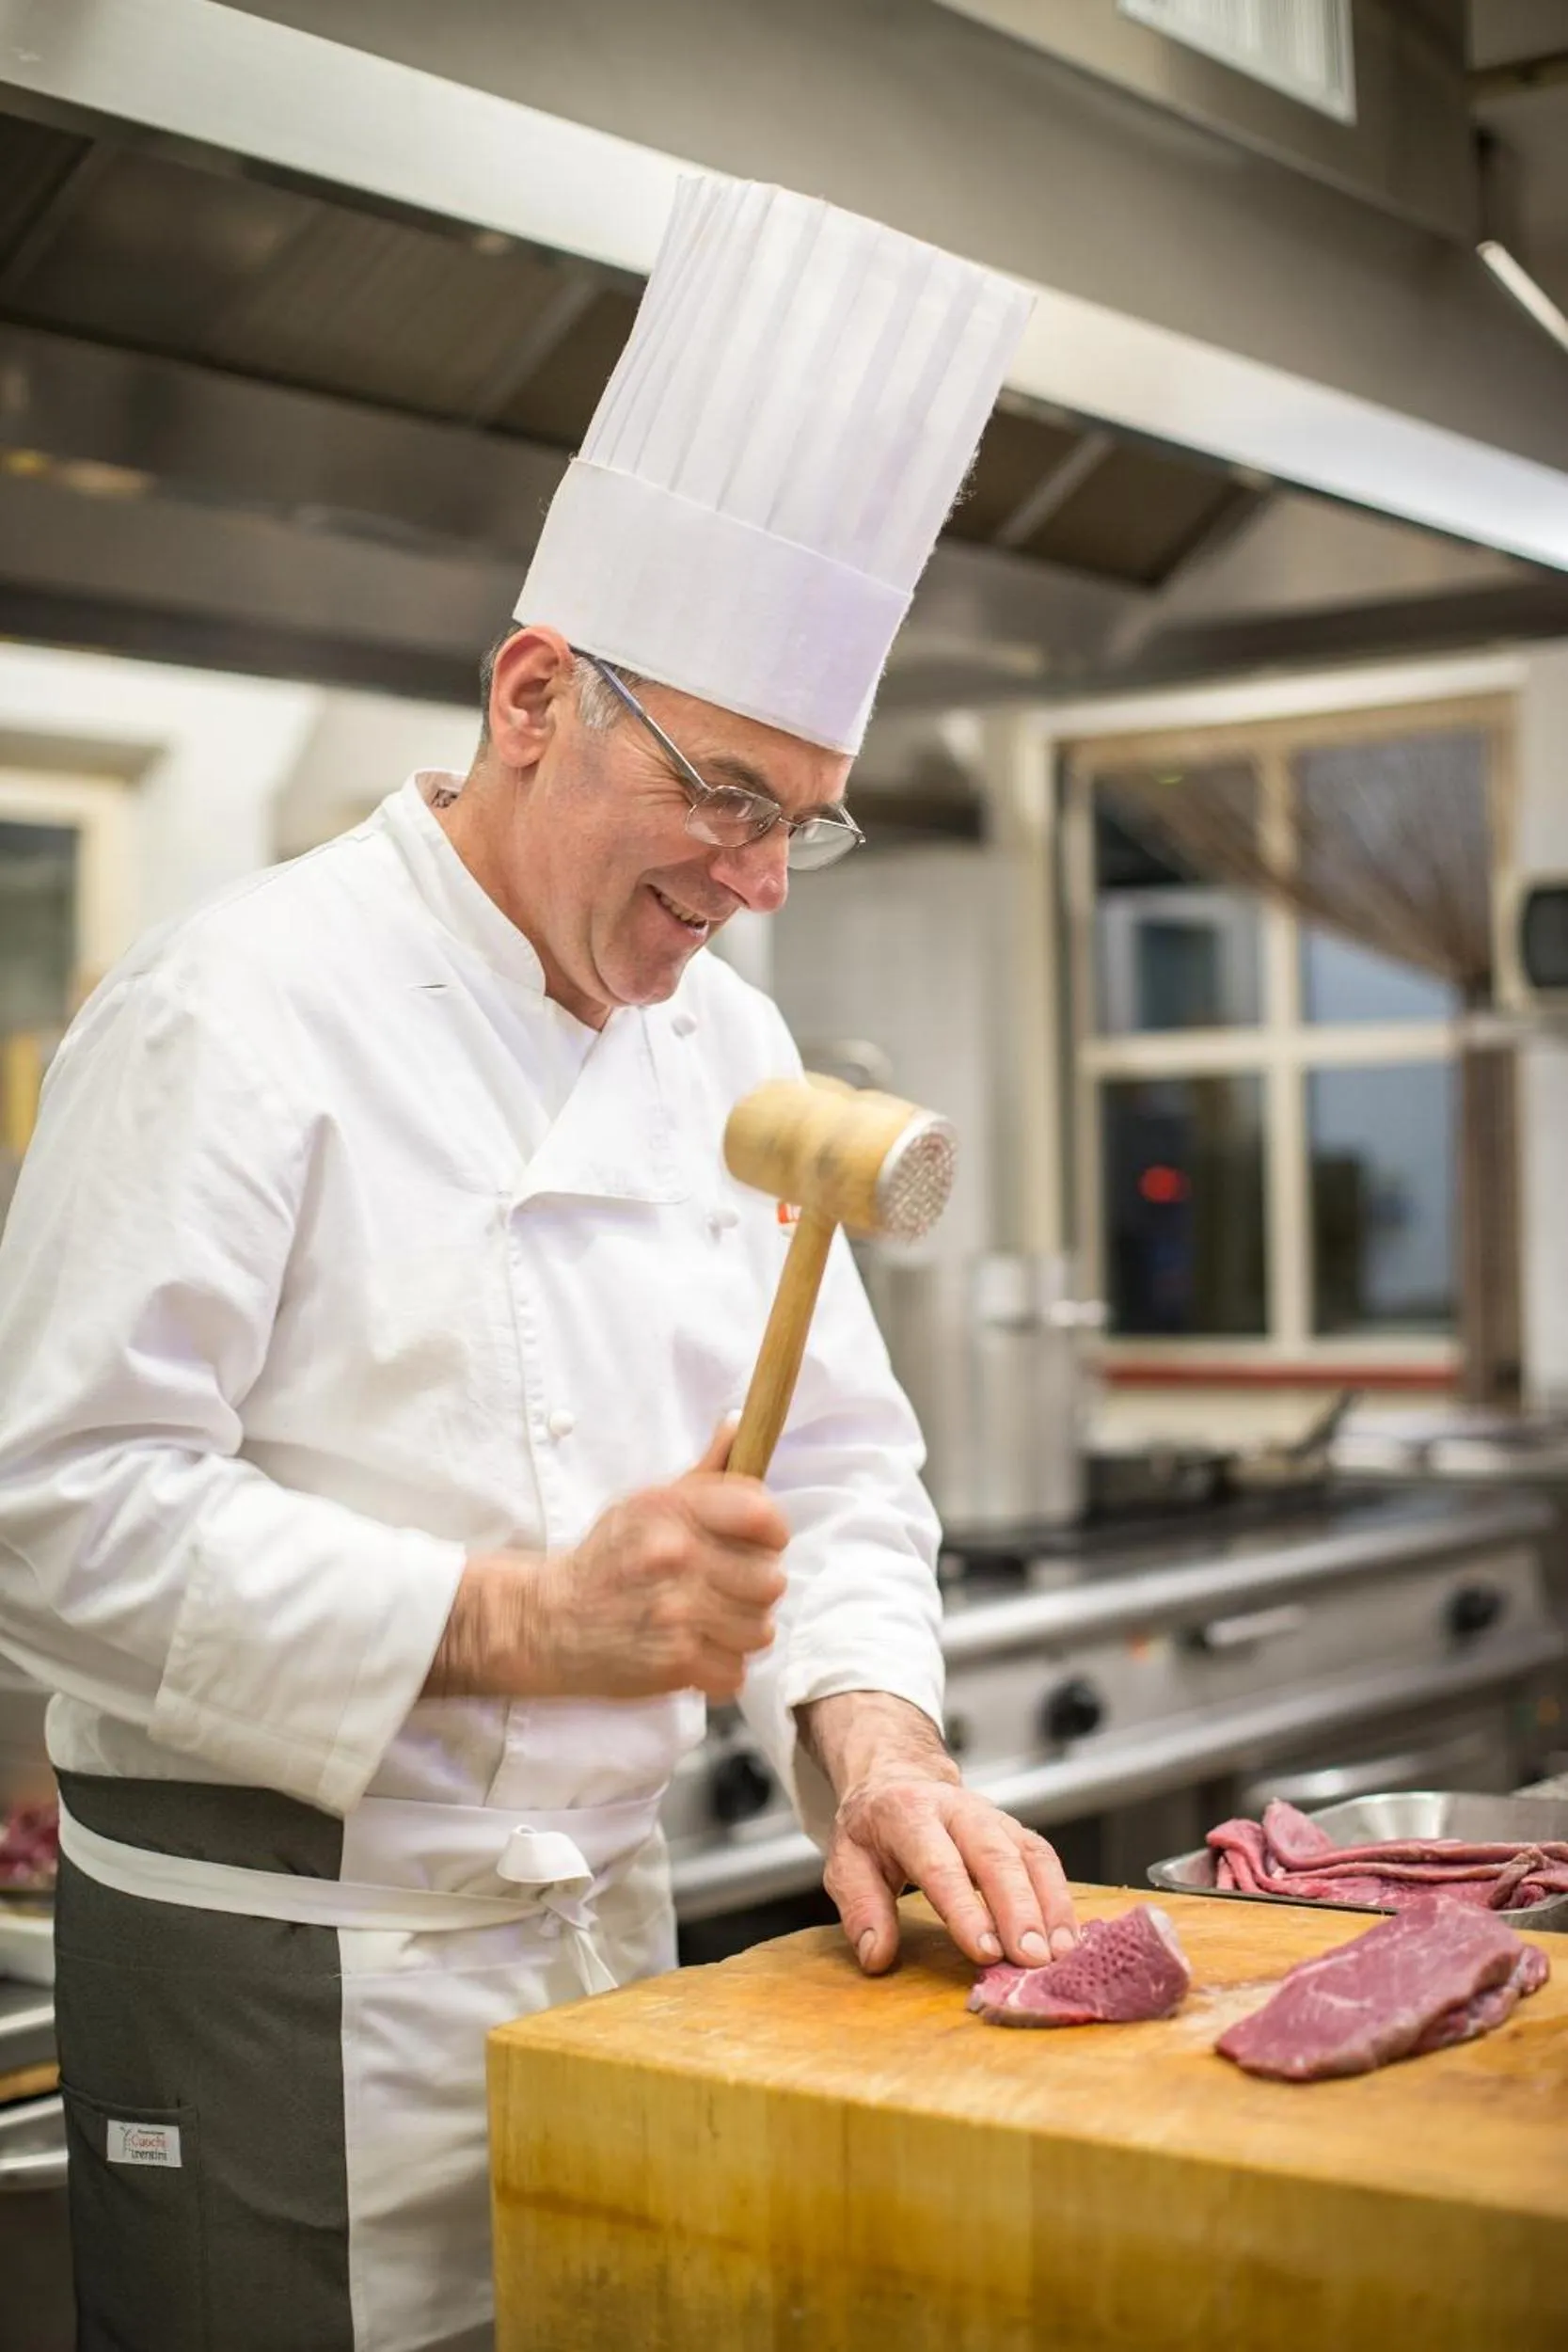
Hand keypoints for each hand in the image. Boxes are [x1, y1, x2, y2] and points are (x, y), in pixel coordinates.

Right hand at [425, 1423, 788, 1701]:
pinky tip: (694, 1651)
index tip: (756, 1545)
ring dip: (739, 1632)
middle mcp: (676, 1555)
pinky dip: (719, 1668)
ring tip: (709, 1622)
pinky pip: (736, 1671)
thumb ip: (705, 1473)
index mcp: (673, 1509)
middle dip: (753, 1589)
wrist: (546, 1620)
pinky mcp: (673, 1662)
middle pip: (771, 1580)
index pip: (763, 1515)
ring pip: (760, 1629)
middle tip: (725, 1589)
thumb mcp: (647, 1504)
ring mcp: (676, 1611)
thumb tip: (741, 1424)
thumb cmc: (606, 1559)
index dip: (770, 1534)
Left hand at [799, 1692, 1076, 1974]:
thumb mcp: (846, 1862)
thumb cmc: (873, 1830)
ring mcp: (993, 1817)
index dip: (965, 1909)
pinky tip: (1068, 1937)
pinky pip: (1045, 1858)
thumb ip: (861, 1908)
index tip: (985, 1951)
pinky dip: (1061, 1897)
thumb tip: (877, 1956)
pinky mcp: (1015, 1830)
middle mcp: (957, 1810)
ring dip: (1049, 1905)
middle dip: (1018, 1909)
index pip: (940, 1863)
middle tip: (1031, 1959)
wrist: (898, 1779)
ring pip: (1028, 1855)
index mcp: (908, 1815)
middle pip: (995, 1856)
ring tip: (1059, 1955)